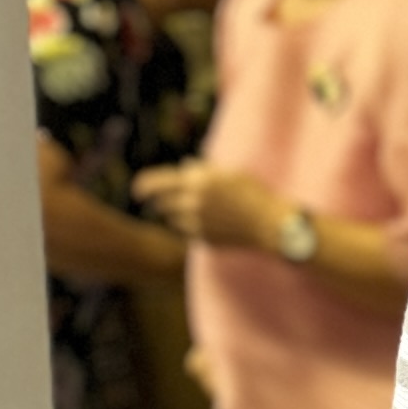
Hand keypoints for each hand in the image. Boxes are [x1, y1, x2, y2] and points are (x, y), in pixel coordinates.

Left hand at [134, 162, 292, 251]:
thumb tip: (184, 167)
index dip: (143, 186)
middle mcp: (192, 204)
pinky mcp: (204, 241)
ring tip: (194, 209)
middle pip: (162, 204)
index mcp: (197, 182)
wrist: (270, 225)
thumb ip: (203, 170)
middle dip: (162, 200)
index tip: (137, 189)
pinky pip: (188, 233)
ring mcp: (197, 225)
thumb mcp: (229, 174)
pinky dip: (191, 227)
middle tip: (167, 199)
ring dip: (176, 214)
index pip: (157, 184)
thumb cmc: (254, 194)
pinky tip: (209, 223)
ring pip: (173, 220)